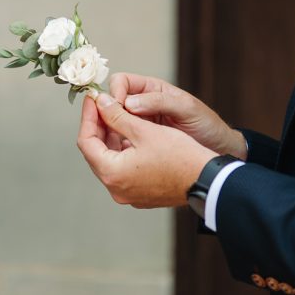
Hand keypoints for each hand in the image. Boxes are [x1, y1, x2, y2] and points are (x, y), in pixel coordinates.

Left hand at [76, 92, 214, 208]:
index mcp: (112, 173)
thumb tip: (100, 103)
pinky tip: (131, 135)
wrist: (208, 180)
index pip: (86, 141)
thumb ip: (116, 115)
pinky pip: (124, 170)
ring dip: (112, 138)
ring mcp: (128, 195)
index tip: (93, 99)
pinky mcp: (141, 195)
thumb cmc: (180, 155)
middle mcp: (116, 189)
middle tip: (104, 105)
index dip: (88, 117)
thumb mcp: (144, 130)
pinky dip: (124, 152)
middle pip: (96, 153)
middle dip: (99, 127)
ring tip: (117, 116)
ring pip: (110, 161)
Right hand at [110, 72, 246, 157]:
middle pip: (112, 104)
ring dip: (110, 131)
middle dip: (108, 114)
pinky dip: (117, 147)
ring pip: (113, 124)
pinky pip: (121, 142)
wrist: (219, 150)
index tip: (116, 108)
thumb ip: (158, 102)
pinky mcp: (140, 144)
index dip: (114, 93)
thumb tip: (127, 102)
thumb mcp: (186, 108)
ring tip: (114, 143)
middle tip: (110, 127)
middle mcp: (141, 105)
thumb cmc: (207, 125)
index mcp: (151, 90)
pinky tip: (122, 155)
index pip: (121, 83)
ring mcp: (140, 125)